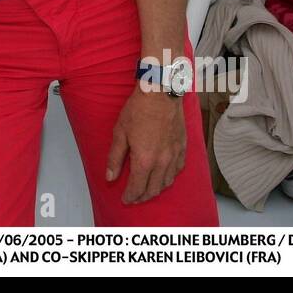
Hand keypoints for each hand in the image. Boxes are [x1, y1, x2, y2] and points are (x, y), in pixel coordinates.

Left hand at [106, 89, 186, 203]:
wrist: (160, 93)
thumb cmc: (138, 109)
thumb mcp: (120, 132)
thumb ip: (115, 158)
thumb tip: (110, 177)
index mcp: (144, 160)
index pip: (137, 187)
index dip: (130, 196)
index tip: (125, 199)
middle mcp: (162, 162)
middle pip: (153, 189)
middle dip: (142, 197)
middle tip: (134, 198)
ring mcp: (174, 155)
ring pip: (167, 182)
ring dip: (156, 189)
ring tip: (147, 190)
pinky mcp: (182, 147)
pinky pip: (178, 170)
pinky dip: (170, 177)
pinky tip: (165, 176)